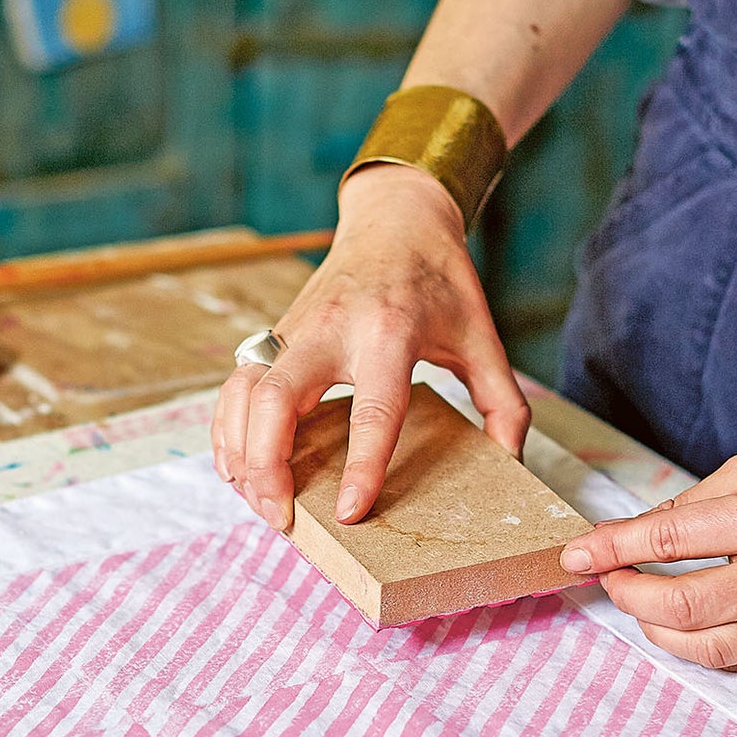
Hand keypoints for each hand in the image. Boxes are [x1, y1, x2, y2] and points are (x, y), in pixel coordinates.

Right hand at [211, 164, 530, 529]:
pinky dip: (227, 430)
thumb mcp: (483, 337)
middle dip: (268, 463)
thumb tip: (510, 463)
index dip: (361, 464)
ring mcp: (295, 330)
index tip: (351, 512)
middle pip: (279, 398)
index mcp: (390, 332)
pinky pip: (236, 385)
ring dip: (241, 452)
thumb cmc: (441, 282)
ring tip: (259, 503)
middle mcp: (332, 329)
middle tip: (281, 516)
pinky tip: (235, 469)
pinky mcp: (275, 334)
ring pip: (245, 393)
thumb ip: (503, 403)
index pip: (372, 409)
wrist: (397, 219)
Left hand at [558, 435, 736, 670]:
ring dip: (661, 632)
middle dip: (630, 596)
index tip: (577, 555)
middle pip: (685, 606)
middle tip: (611, 580)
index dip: (613, 549)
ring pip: (712, 647)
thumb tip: (632, 538)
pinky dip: (705, 648)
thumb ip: (691, 506)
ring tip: (644, 607)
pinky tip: (688, 627)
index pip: (671, 538)